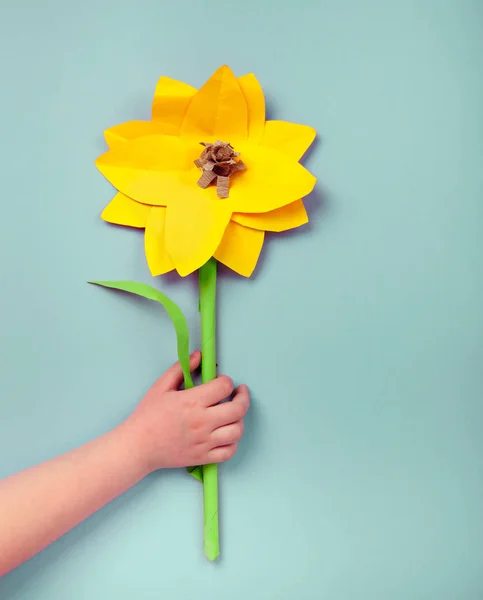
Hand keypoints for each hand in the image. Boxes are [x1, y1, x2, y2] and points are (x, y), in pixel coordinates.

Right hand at [123, 350, 249, 473]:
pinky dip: (233, 443)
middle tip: (240, 393)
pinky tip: (227, 434)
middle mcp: (202, 422)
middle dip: (243, 398)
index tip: (222, 381)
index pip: (224, 387)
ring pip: (237, 431)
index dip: (227, 381)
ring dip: (240, 420)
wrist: (138, 446)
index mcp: (192, 401)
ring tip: (234, 414)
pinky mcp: (203, 457)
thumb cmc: (148, 414)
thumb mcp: (161, 386)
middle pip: (238, 409)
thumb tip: (199, 355)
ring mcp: (204, 441)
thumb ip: (181, 368)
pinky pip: (229, 452)